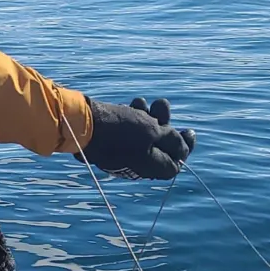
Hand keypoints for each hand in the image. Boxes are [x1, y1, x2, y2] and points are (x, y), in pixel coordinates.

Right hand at [79, 96, 195, 179]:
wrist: (81, 124)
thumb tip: (184, 149)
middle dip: (165, 125)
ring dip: (148, 117)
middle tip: (162, 105)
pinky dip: (133, 120)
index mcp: (150, 168)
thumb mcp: (153, 131)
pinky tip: (130, 104)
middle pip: (160, 148)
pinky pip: (128, 134)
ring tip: (143, 101)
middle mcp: (136, 165)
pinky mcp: (110, 145)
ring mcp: (122, 156)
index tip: (188, 131)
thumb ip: (172, 140)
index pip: (176, 163)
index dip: (184, 147)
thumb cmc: (120, 128)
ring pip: (143, 137)